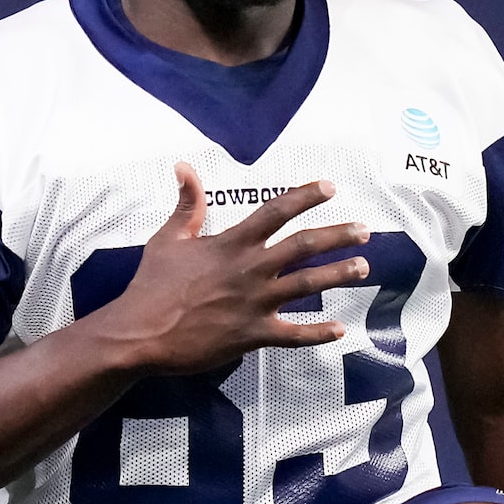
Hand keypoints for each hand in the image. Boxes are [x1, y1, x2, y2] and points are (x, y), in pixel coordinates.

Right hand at [92, 166, 370, 375]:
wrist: (139, 334)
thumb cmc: (151, 285)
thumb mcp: (167, 239)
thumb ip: (186, 204)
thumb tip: (183, 168)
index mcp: (231, 244)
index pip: (276, 211)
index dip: (305, 196)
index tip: (330, 187)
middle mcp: (249, 270)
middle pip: (304, 246)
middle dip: (338, 235)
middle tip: (364, 231)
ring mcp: (254, 304)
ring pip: (307, 285)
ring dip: (338, 274)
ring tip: (362, 268)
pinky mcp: (252, 336)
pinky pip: (293, 335)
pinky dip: (318, 333)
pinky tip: (339, 328)